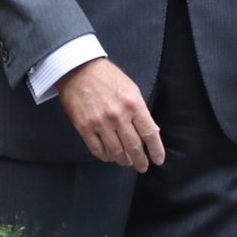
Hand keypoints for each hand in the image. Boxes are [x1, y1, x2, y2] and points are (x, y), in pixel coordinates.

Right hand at [57, 58, 163, 172]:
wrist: (78, 69)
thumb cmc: (107, 77)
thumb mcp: (131, 89)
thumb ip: (140, 111)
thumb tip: (151, 131)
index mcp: (133, 104)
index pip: (149, 133)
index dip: (156, 150)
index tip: (158, 159)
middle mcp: (118, 116)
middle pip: (133, 147)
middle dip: (140, 161)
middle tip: (142, 166)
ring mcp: (100, 123)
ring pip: (116, 152)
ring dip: (123, 160)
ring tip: (126, 161)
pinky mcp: (84, 127)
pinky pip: (97, 150)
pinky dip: (105, 156)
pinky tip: (109, 156)